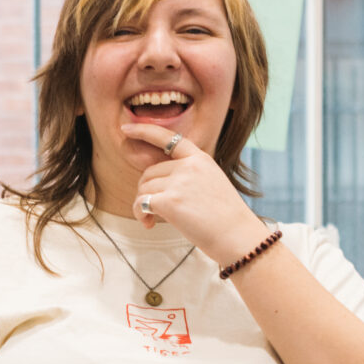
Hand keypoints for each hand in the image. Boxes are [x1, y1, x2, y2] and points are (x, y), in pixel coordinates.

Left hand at [119, 125, 268, 257]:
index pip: (169, 138)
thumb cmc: (224, 216)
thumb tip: (156, 181)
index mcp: (200, 159)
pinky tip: (149, 224)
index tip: (126, 128)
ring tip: (153, 219)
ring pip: (143, 188)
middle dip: (147, 191)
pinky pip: (140, 203)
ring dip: (142, 205)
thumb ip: (188, 174)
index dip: (145, 131)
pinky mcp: (170, 201)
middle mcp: (189, 166)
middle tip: (154, 209)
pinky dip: (139, 214)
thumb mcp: (211, 182)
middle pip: (149, 172)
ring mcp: (179, 182)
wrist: (237, 235)